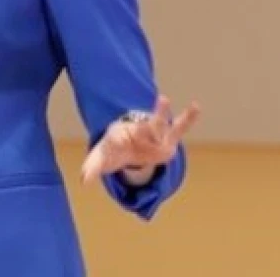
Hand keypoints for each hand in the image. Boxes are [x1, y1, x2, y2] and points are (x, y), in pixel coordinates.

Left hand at [80, 95, 200, 183]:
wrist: (125, 142)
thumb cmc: (112, 149)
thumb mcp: (101, 158)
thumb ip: (93, 168)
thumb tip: (83, 181)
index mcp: (119, 135)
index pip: (117, 138)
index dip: (116, 141)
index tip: (118, 142)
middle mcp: (137, 131)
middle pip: (142, 128)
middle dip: (145, 121)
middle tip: (152, 105)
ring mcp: (153, 133)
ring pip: (159, 123)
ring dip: (162, 112)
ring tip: (165, 98)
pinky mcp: (167, 140)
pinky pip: (179, 128)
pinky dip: (188, 118)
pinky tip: (196, 106)